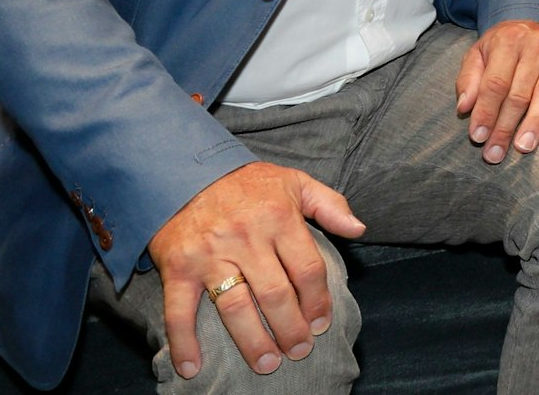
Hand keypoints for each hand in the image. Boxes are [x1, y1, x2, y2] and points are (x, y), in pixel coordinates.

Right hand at [147, 161, 365, 379]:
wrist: (184, 172)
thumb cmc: (246, 183)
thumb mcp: (294, 181)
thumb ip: (330, 204)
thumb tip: (359, 228)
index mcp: (279, 218)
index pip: (308, 270)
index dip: (318, 301)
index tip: (322, 324)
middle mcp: (246, 238)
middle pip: (276, 294)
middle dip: (291, 329)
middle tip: (300, 351)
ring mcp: (210, 255)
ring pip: (236, 308)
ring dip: (253, 342)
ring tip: (268, 364)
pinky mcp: (178, 267)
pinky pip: (179, 310)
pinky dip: (184, 342)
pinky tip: (193, 367)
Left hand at [456, 20, 538, 162]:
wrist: (534, 19)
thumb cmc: (502, 45)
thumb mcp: (478, 53)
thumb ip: (468, 79)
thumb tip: (464, 108)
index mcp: (507, 43)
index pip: (494, 83)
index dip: (485, 111)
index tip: (478, 137)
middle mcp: (534, 48)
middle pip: (518, 94)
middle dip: (505, 127)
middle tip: (495, 154)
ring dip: (535, 122)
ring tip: (524, 147)